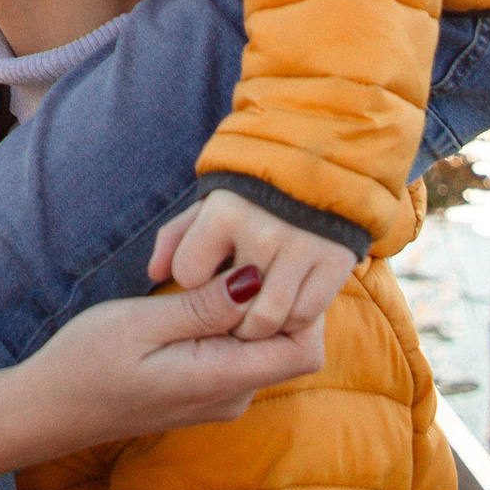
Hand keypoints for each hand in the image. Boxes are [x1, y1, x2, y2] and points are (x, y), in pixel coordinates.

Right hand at [0, 277, 327, 486]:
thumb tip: (259, 280)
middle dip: (270, 296)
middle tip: (225, 255)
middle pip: (287, 342)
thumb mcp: (141, 323)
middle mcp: (232, 396)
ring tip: (197, 274)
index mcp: (222, 380)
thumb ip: (204, 307)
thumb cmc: (86, 363)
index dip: (301, 304)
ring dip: (242, 306)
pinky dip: (223, 322)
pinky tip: (184, 300)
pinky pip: (235, 352)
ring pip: (261, 344)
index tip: (264, 265)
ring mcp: (220, 397)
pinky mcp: (204, 391)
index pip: (305, 349)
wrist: (49, 410)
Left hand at [152, 187, 359, 343]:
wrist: (322, 163)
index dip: (194, 278)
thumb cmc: (252, 193)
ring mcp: (302, 249)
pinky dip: (293, 319)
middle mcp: (263, 232)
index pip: (188, 275)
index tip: (207, 271)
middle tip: (230, 306)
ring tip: (255, 312)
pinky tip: (287, 303)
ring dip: (258, 325)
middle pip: (230, 308)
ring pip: (268, 320)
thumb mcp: (210, 205)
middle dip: (226, 314)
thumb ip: (176, 237)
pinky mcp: (335, 263)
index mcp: (225, 213)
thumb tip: (154, 275)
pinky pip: (306, 315)